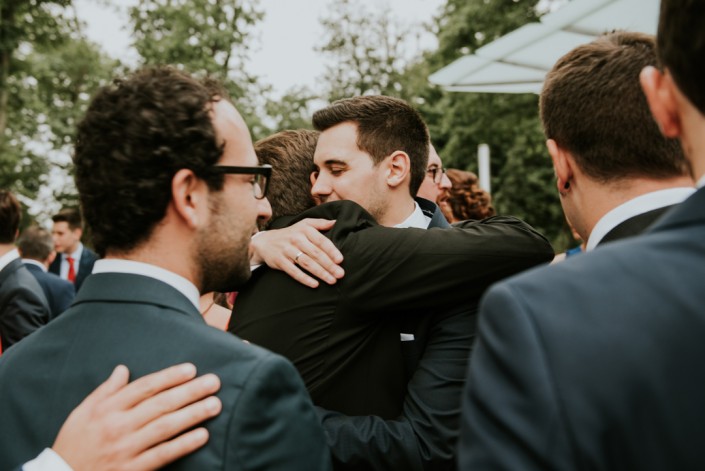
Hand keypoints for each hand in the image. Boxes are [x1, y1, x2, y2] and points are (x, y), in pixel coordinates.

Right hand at [53, 363, 221, 470]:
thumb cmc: (73, 444)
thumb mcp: (82, 413)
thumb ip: (105, 391)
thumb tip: (122, 369)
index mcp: (106, 409)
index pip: (144, 388)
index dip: (169, 377)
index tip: (191, 369)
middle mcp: (117, 426)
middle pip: (160, 404)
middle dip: (190, 391)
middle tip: (214, 382)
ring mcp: (126, 449)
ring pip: (165, 427)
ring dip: (193, 414)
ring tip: (215, 404)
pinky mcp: (132, 470)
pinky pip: (162, 455)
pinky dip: (183, 445)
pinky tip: (202, 435)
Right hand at [250, 218, 344, 287]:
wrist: (266, 242)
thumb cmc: (291, 234)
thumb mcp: (304, 224)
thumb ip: (321, 223)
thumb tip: (337, 222)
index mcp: (304, 229)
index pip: (321, 240)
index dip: (331, 250)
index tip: (340, 260)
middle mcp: (296, 239)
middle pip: (315, 253)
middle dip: (329, 265)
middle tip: (340, 274)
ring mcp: (287, 250)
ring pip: (306, 263)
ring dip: (320, 273)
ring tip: (332, 280)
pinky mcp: (279, 261)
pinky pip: (293, 271)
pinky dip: (304, 278)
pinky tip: (315, 284)